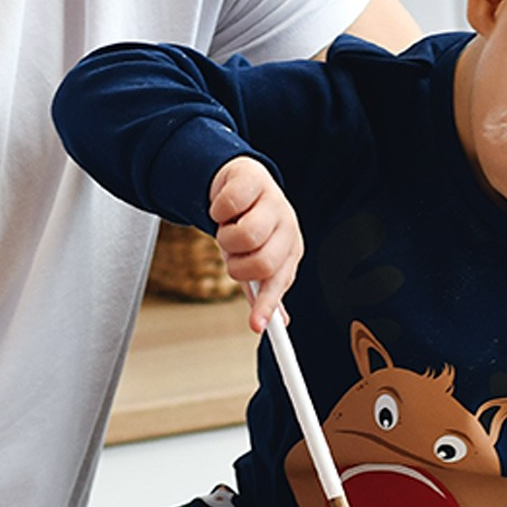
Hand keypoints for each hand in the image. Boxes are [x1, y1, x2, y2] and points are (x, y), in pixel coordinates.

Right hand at [208, 157, 303, 332]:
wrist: (241, 182)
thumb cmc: (248, 224)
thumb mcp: (256, 257)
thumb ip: (263, 288)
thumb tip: (278, 323)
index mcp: (290, 249)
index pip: (279, 283)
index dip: (267, 305)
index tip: (256, 326)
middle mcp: (287, 226)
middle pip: (263, 262)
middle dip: (237, 266)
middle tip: (232, 257)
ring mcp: (273, 201)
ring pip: (245, 235)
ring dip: (225, 238)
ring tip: (227, 229)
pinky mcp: (254, 180)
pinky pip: (227, 206)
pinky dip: (216, 211)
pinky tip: (224, 207)